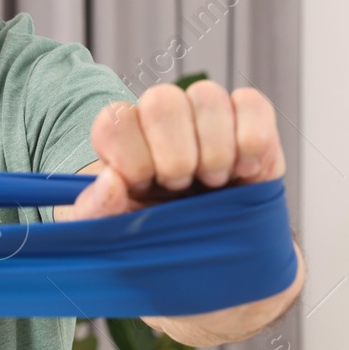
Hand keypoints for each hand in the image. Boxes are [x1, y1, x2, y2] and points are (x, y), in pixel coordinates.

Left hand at [71, 81, 283, 219]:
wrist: (211, 254)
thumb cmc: (156, 236)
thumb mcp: (115, 234)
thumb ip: (96, 211)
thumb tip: (110, 178)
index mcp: (124, 141)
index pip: (115, 119)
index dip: (130, 154)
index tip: (142, 186)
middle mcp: (163, 120)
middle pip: (161, 99)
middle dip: (174, 153)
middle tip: (181, 186)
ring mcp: (207, 116)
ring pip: (206, 95)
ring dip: (213, 148)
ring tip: (215, 182)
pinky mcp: (251, 120)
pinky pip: (252, 103)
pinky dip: (250, 138)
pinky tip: (245, 170)